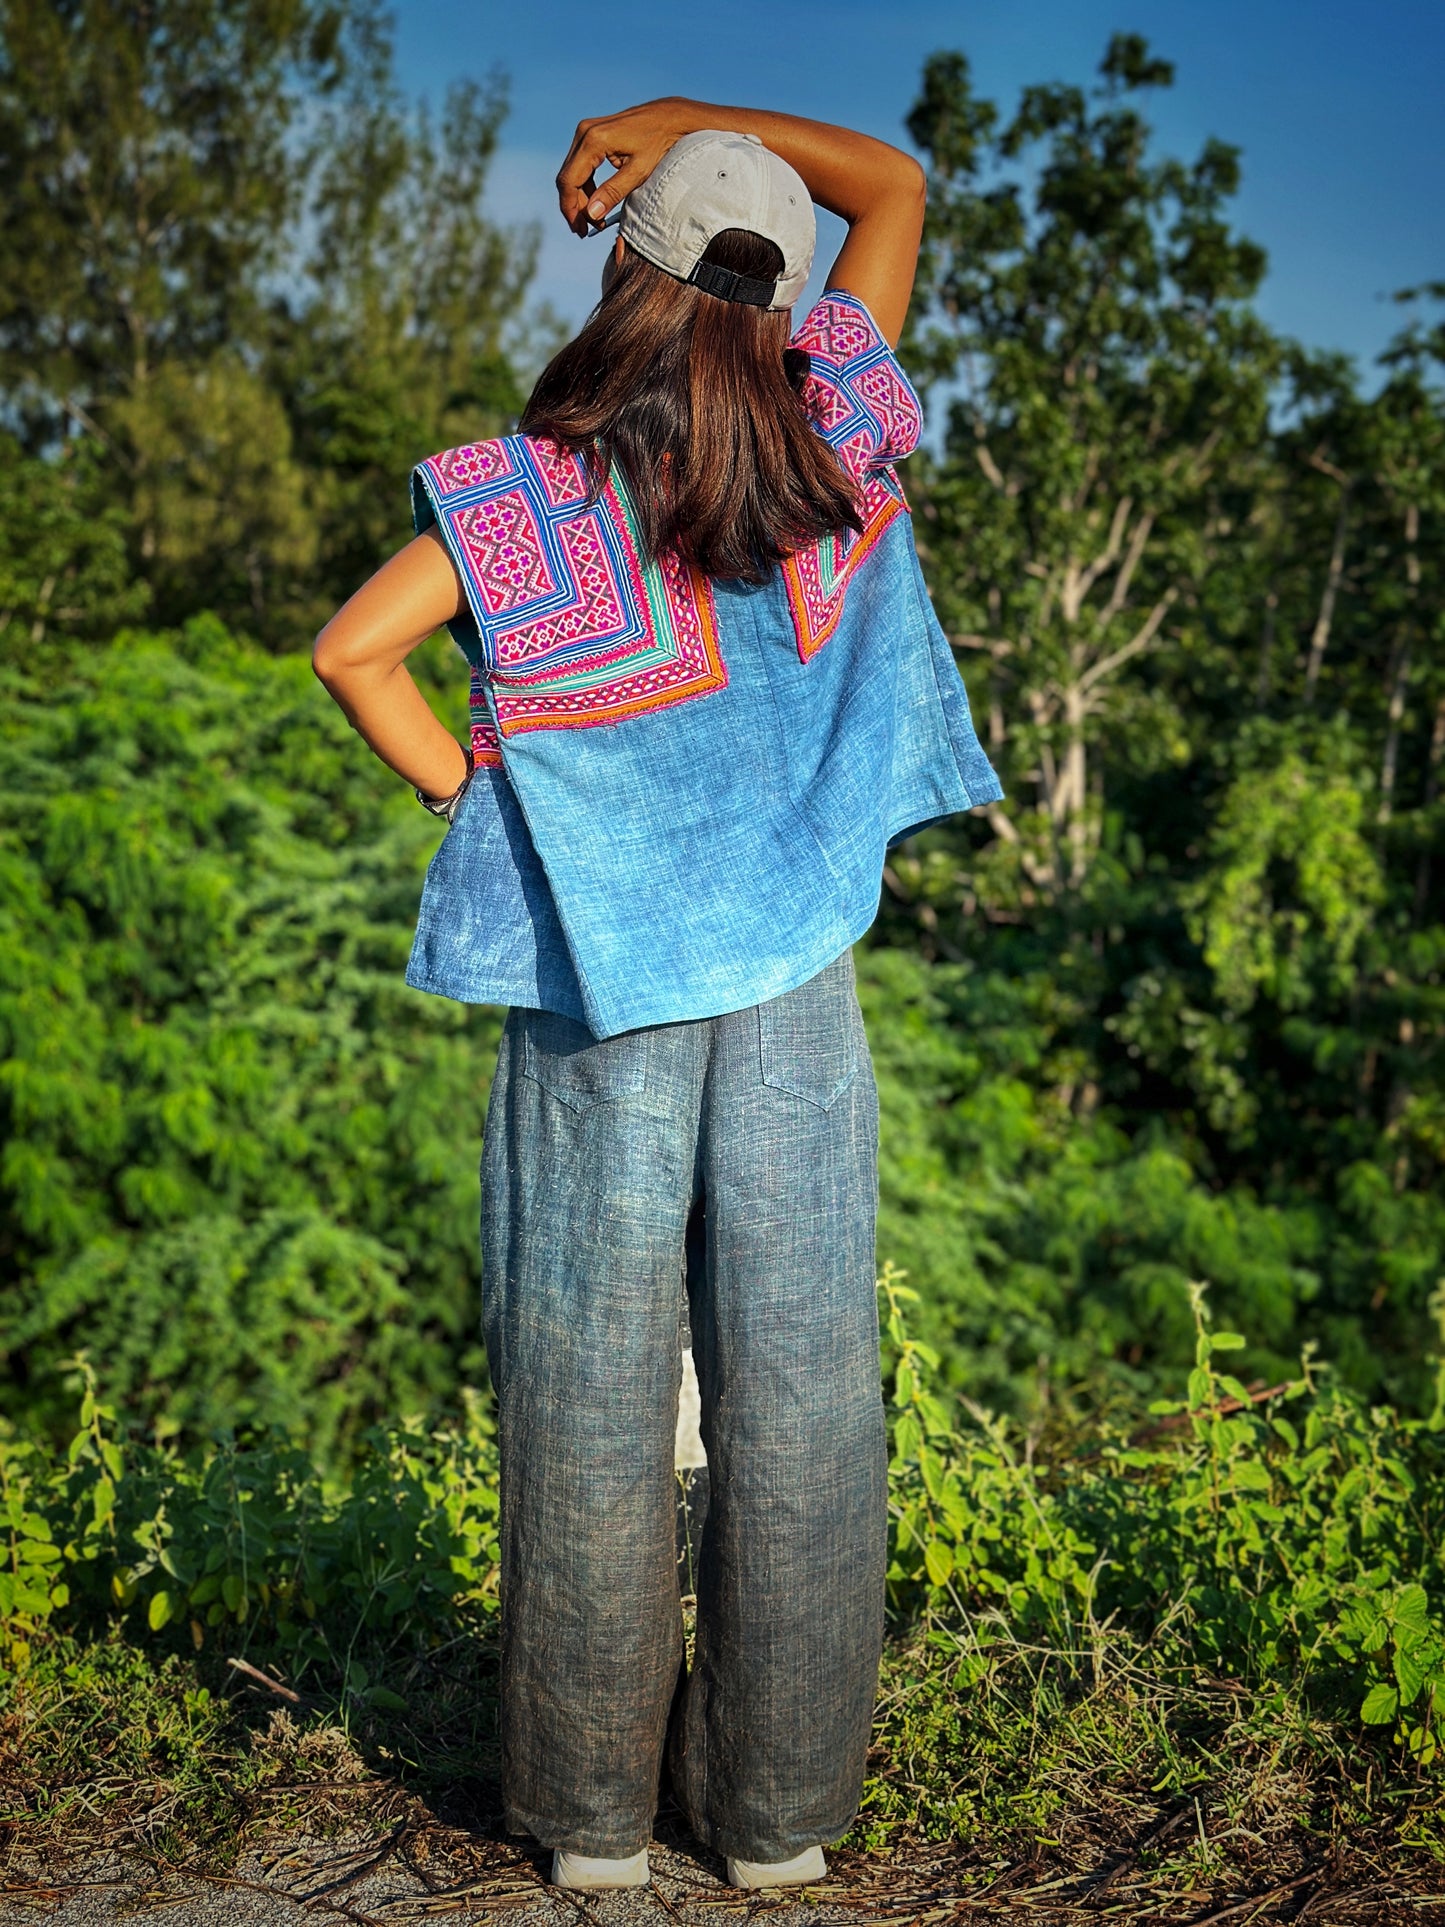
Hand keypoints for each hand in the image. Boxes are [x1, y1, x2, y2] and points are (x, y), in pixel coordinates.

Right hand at [556, 96, 698, 235]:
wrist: (668, 117)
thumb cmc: (659, 142)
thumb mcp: (639, 171)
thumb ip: (613, 192)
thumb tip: (591, 214)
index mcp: (594, 140)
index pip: (570, 180)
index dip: (571, 209)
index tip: (580, 230)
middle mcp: (585, 132)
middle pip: (567, 177)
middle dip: (574, 207)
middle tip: (585, 231)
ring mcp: (586, 131)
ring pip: (572, 172)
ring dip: (579, 198)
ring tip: (593, 220)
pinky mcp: (591, 134)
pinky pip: (580, 165)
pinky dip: (586, 186)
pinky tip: (596, 202)